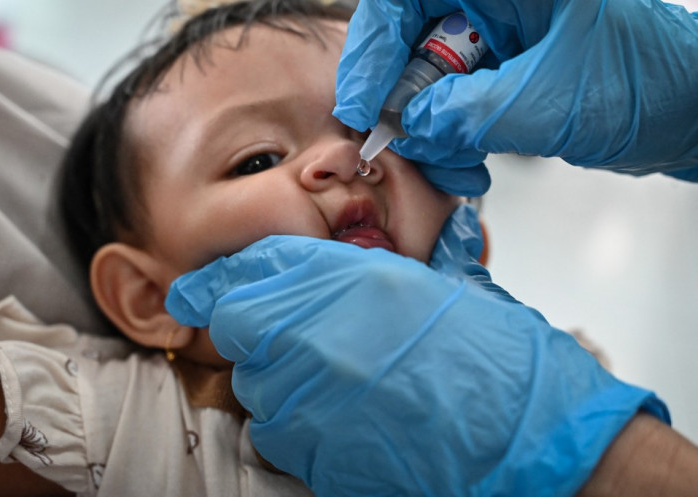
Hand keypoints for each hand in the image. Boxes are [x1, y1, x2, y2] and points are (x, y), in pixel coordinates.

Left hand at [165, 208, 667, 495]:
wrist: (526, 434)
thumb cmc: (489, 358)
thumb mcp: (424, 288)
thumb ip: (349, 278)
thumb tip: (297, 276)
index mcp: (347, 282)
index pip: (248, 273)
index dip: (220, 282)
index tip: (201, 290)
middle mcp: (314, 337)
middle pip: (238, 329)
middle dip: (259, 332)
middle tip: (300, 339)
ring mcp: (310, 400)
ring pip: (254, 385)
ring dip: (279, 380)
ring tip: (335, 382)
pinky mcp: (317, 454)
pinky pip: (277, 433)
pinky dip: (296, 424)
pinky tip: (343, 418)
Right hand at [335, 0, 697, 186]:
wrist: (684, 113)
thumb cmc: (649, 83)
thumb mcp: (552, 100)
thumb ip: (471, 113)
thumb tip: (410, 127)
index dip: (372, 48)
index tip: (362, 103)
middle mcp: (490, 3)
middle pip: (406, 41)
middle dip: (400, 101)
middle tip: (399, 143)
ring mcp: (492, 37)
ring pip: (422, 80)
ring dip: (427, 132)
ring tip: (455, 167)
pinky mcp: (494, 71)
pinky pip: (447, 103)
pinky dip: (448, 139)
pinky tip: (469, 164)